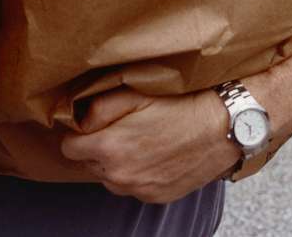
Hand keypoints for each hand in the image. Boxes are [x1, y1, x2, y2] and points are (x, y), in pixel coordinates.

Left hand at [59, 88, 241, 203]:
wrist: (222, 128)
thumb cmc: (180, 105)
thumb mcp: (136, 94)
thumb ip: (99, 108)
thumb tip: (79, 121)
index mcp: (109, 148)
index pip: (70, 148)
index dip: (80, 133)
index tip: (93, 124)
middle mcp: (120, 176)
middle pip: (89, 164)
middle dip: (98, 147)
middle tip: (121, 128)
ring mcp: (139, 190)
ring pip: (111, 178)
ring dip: (116, 163)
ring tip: (140, 141)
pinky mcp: (156, 197)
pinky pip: (134, 187)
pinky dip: (138, 173)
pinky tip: (155, 154)